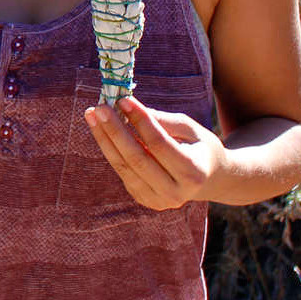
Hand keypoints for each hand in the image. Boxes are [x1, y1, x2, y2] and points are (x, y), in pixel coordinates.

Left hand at [83, 95, 228, 209]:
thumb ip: (162, 120)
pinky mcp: (143, 198)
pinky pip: (121, 171)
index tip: (123, 100)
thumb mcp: (190, 129)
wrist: (208, 179)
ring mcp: (158, 200)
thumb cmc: (198, 146)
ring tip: (92, 114)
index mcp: (193, 173)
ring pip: (123, 166)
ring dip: (104, 138)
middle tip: (100, 107)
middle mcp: (176, 192)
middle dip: (115, 130)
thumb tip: (129, 107)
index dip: (140, 121)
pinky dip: (109, 148)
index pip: (159, 144)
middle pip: (137, 158)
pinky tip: (100, 129)